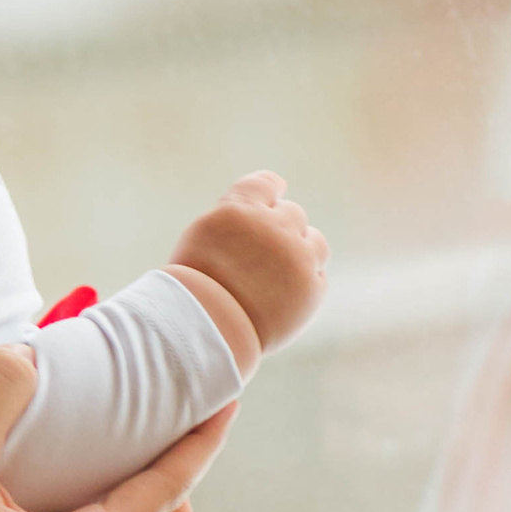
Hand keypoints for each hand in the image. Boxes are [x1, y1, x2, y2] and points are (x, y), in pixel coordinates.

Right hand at [173, 169, 327, 353]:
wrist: (208, 327)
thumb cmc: (193, 287)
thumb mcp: (202, 239)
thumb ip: (235, 222)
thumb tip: (261, 215)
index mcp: (240, 208)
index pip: (266, 184)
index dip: (272, 190)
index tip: (275, 195)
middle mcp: (274, 226)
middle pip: (292, 214)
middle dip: (281, 229)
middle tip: (263, 253)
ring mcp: (297, 257)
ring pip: (315, 242)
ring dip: (302, 251)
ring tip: (281, 273)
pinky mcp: (310, 288)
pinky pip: (317, 277)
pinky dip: (304, 284)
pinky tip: (283, 297)